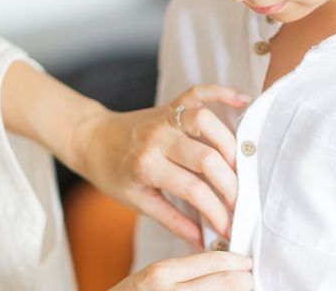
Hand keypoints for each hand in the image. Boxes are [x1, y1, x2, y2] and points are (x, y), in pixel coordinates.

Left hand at [78, 85, 250, 247]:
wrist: (92, 140)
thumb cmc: (113, 174)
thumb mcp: (138, 202)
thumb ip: (173, 220)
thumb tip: (203, 243)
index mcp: (147, 166)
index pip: (193, 190)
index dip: (216, 211)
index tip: (229, 228)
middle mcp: (158, 138)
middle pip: (206, 158)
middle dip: (231, 185)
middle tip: (241, 204)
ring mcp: (165, 117)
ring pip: (207, 122)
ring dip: (230, 145)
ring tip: (240, 168)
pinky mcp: (171, 104)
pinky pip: (199, 92)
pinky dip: (222, 92)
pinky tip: (243, 100)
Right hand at [111, 252, 253, 290]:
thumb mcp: (152, 277)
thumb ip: (183, 270)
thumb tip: (221, 264)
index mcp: (162, 274)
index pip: (215, 261)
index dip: (238, 261)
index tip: (246, 263)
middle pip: (228, 283)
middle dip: (245, 280)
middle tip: (249, 278)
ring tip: (239, 289)